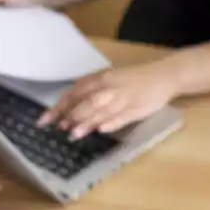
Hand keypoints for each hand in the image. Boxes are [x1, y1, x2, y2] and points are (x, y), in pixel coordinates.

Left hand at [39, 64, 179, 138]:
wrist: (164, 75)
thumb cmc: (134, 79)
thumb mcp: (109, 80)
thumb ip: (91, 93)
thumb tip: (69, 109)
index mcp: (101, 78)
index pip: (75, 92)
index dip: (60, 106)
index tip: (44, 120)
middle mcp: (109, 87)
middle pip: (86, 101)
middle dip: (71, 115)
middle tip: (59, 128)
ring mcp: (123, 98)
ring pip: (102, 109)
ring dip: (87, 121)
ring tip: (74, 134)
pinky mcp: (138, 108)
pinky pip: (123, 116)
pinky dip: (112, 122)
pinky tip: (102, 130)